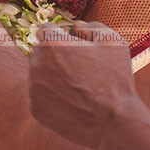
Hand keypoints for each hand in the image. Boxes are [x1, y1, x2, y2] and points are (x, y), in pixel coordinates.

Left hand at [28, 22, 140, 149]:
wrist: (113, 122)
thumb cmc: (115, 79)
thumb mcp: (112, 41)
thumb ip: (91, 26)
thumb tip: (76, 26)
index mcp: (51, 44)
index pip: (46, 30)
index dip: (61, 35)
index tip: (72, 45)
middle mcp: (36, 63)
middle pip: (40, 52)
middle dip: (55, 56)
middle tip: (78, 69)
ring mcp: (33, 88)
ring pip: (39, 75)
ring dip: (53, 77)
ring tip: (78, 88)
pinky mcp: (35, 108)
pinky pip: (41, 97)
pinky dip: (53, 98)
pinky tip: (73, 103)